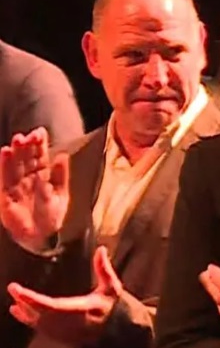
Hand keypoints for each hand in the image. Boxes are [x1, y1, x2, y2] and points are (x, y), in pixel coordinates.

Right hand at [0, 127, 69, 250]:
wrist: (43, 238)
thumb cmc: (52, 217)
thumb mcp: (61, 194)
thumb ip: (61, 176)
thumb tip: (63, 155)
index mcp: (41, 176)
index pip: (39, 157)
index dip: (39, 144)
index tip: (40, 132)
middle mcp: (26, 179)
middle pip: (25, 159)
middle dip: (26, 146)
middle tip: (28, 135)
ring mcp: (16, 187)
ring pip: (14, 166)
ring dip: (14, 153)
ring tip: (16, 141)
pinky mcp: (6, 197)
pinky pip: (5, 180)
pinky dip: (4, 167)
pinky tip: (4, 154)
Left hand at [7, 246, 121, 343]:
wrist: (115, 329)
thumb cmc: (112, 306)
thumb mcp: (112, 286)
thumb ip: (104, 269)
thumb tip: (101, 249)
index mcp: (79, 309)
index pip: (50, 305)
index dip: (32, 298)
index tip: (18, 290)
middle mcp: (67, 323)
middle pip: (39, 313)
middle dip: (25, 301)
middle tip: (13, 289)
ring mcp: (62, 331)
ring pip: (37, 322)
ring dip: (25, 310)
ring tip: (15, 300)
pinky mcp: (59, 334)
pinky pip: (39, 327)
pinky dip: (27, 319)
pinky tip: (19, 311)